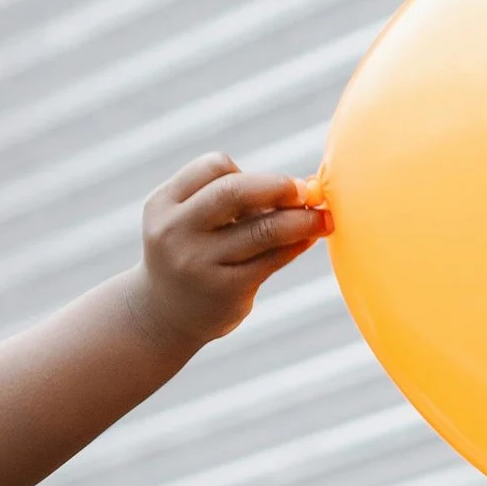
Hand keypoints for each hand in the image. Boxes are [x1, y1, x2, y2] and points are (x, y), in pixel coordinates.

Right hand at [132, 152, 326, 348]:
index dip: (247, 173)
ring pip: (262, 229)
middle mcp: (175, 232)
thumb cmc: (189, 256)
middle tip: (305, 191)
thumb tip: (303, 189)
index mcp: (163, 204)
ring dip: (300, 219)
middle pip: (235, 192)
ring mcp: (198, 263)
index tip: (269, 186)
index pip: (214, 167)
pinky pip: (271, 260)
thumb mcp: (189, 221)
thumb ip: (228, 202)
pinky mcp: (225, 290)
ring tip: (323, 218)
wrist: (163, 318)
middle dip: (278, 186)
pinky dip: (295, 246)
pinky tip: (308, 239)